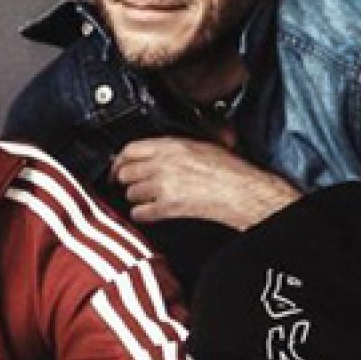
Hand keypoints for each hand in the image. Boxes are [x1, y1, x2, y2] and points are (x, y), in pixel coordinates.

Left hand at [111, 136, 298, 229]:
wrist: (243, 191)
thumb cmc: (231, 170)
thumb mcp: (203, 145)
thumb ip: (178, 146)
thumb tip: (161, 149)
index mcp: (172, 146)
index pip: (130, 149)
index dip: (120, 159)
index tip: (117, 165)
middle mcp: (163, 165)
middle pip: (126, 171)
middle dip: (125, 179)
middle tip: (127, 184)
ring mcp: (163, 186)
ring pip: (131, 193)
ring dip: (135, 197)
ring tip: (144, 198)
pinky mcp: (168, 207)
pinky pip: (140, 212)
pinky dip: (141, 214)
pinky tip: (148, 213)